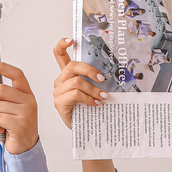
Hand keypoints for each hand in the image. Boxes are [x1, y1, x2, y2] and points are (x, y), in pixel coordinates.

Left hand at [0, 61, 38, 155]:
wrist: (25, 147)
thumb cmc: (17, 127)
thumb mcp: (13, 108)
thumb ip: (4, 97)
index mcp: (27, 94)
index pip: (16, 74)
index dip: (2, 67)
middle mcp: (29, 101)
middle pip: (0, 89)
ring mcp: (26, 112)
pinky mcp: (21, 124)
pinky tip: (1, 129)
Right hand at [53, 39, 118, 171]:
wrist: (89, 132)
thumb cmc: (91, 109)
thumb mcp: (94, 89)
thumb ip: (97, 79)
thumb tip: (113, 70)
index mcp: (67, 74)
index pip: (59, 54)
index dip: (62, 44)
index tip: (71, 39)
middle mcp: (60, 81)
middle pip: (72, 66)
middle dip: (89, 70)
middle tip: (103, 78)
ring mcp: (58, 92)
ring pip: (76, 81)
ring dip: (93, 88)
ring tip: (103, 96)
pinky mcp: (60, 103)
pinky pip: (75, 94)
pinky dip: (88, 98)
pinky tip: (96, 103)